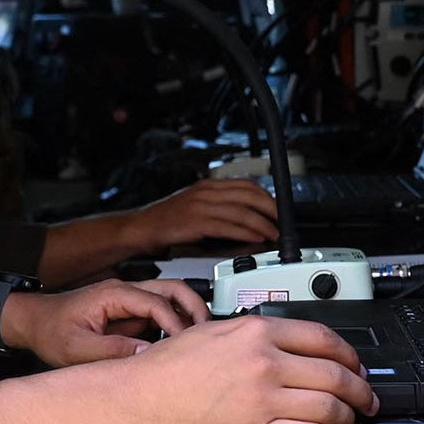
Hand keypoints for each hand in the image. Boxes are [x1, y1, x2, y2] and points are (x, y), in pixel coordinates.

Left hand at [4, 278, 208, 365]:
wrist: (34, 323)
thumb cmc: (49, 330)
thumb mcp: (77, 348)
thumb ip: (112, 351)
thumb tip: (147, 354)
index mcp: (113, 294)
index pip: (155, 302)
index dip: (174, 324)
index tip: (184, 345)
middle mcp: (124, 291)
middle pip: (172, 289)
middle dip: (194, 308)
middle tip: (209, 334)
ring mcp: (128, 300)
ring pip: (170, 297)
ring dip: (188, 314)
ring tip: (201, 339)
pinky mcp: (129, 312)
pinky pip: (160, 312)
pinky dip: (176, 324)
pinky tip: (182, 345)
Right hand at [95, 315, 375, 423]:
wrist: (140, 398)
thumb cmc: (168, 367)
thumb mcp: (215, 329)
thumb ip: (256, 333)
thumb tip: (291, 343)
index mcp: (257, 331)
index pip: (324, 339)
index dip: (349, 354)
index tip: (355, 364)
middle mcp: (266, 363)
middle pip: (336, 374)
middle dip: (360, 389)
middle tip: (365, 397)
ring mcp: (263, 400)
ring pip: (331, 408)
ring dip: (348, 417)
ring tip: (348, 420)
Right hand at [132, 178, 279, 252]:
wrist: (141, 228)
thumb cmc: (166, 221)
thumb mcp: (194, 205)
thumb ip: (217, 206)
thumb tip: (243, 215)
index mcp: (208, 186)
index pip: (245, 184)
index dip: (266, 196)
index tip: (278, 208)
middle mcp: (207, 192)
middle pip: (249, 195)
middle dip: (270, 209)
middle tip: (282, 222)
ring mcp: (202, 206)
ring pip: (242, 211)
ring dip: (263, 224)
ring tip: (273, 234)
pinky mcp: (197, 222)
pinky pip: (230, 226)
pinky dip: (247, 232)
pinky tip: (256, 238)